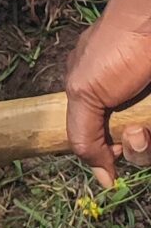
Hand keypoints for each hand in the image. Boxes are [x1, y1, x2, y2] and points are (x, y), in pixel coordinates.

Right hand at [64, 13, 150, 183]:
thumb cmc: (115, 48)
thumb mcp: (83, 90)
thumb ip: (82, 135)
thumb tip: (103, 179)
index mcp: (98, 102)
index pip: (103, 146)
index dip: (108, 155)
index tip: (113, 152)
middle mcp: (129, 107)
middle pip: (135, 151)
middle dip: (136, 150)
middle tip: (136, 131)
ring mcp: (149, 107)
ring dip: (148, 146)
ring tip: (146, 126)